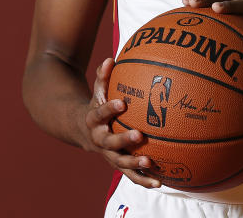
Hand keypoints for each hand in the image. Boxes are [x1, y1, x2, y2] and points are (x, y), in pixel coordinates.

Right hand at [83, 57, 159, 188]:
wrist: (83, 130)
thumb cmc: (97, 105)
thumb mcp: (97, 90)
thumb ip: (102, 76)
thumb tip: (110, 59)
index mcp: (93, 120)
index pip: (100, 113)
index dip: (109, 108)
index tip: (122, 103)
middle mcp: (99, 139)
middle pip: (110, 141)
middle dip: (123, 140)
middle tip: (139, 136)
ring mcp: (108, 154)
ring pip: (120, 162)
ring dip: (134, 165)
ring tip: (150, 163)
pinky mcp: (118, 164)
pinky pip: (130, 175)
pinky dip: (144, 179)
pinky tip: (160, 182)